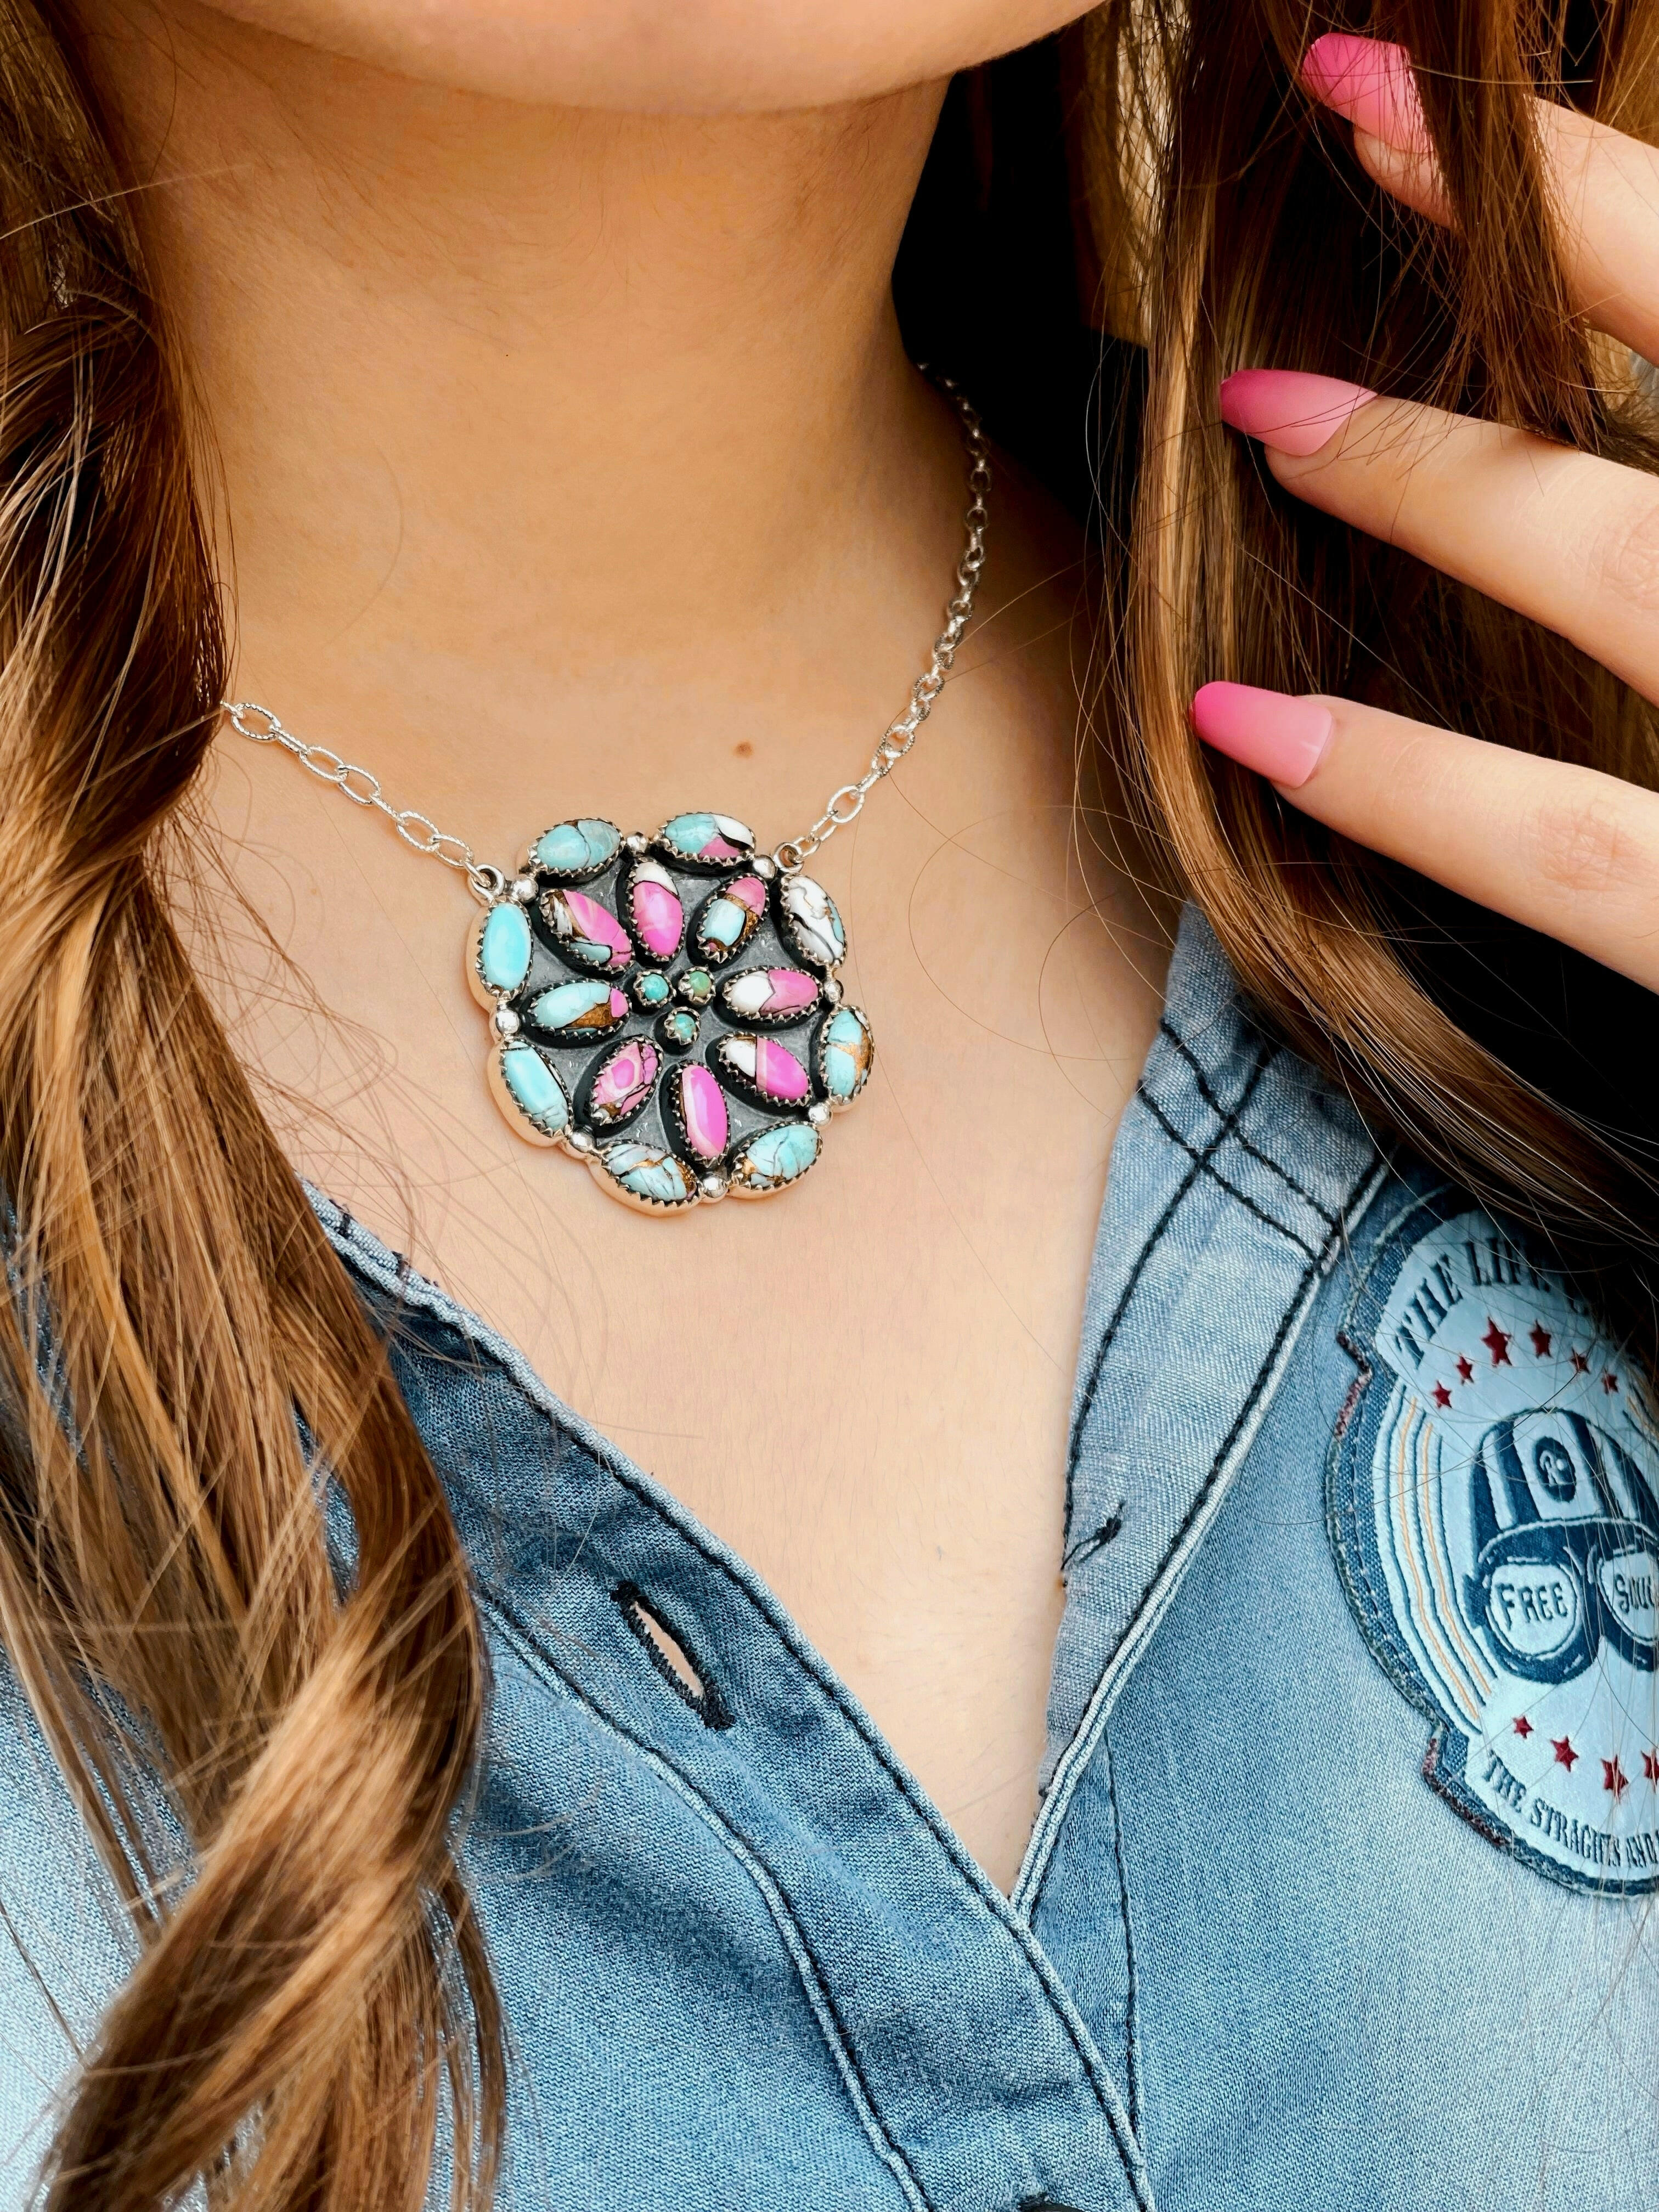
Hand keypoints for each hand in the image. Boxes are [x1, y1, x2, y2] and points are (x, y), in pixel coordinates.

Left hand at [1191, 32, 1658, 995]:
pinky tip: (1243, 723)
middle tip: (1342, 116)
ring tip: (1261, 407)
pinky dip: (1404, 782)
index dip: (1615, 194)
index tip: (1447, 99)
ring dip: (1441, 476)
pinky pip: (1572, 847)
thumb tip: (1598, 436)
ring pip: (1639, 568)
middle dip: (1548, 226)